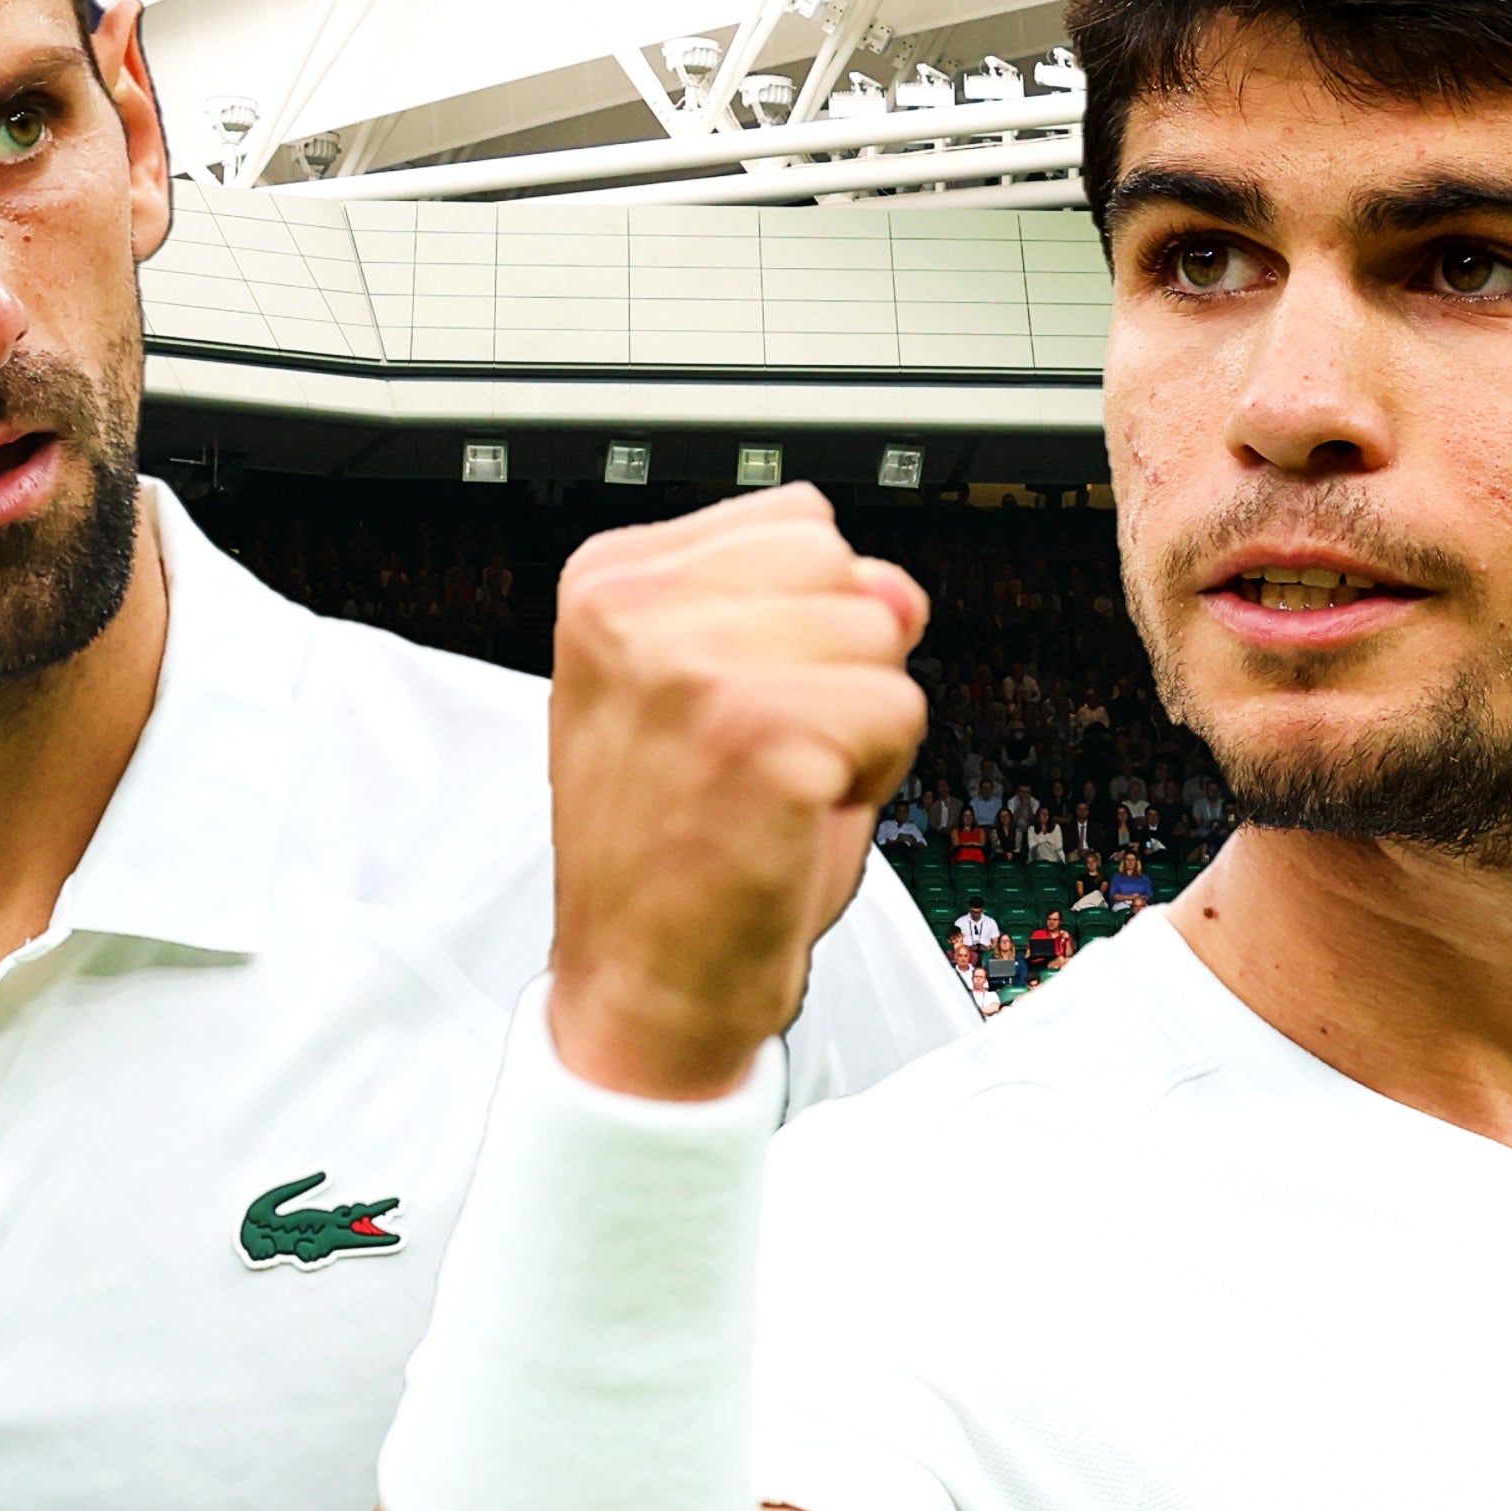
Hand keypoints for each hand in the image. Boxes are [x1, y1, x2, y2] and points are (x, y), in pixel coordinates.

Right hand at [547, 488, 927, 1101]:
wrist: (643, 988)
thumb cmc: (673, 854)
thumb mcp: (718, 692)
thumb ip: (803, 613)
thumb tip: (896, 589)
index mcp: (609, 582)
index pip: (796, 523)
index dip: (801, 621)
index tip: (730, 705)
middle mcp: (637, 610)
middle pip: (845, 566)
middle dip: (838, 663)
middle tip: (759, 754)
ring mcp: (695, 667)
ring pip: (883, 635)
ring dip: (859, 723)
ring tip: (775, 788)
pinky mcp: (762, 733)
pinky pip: (902, 711)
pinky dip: (876, 778)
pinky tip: (796, 820)